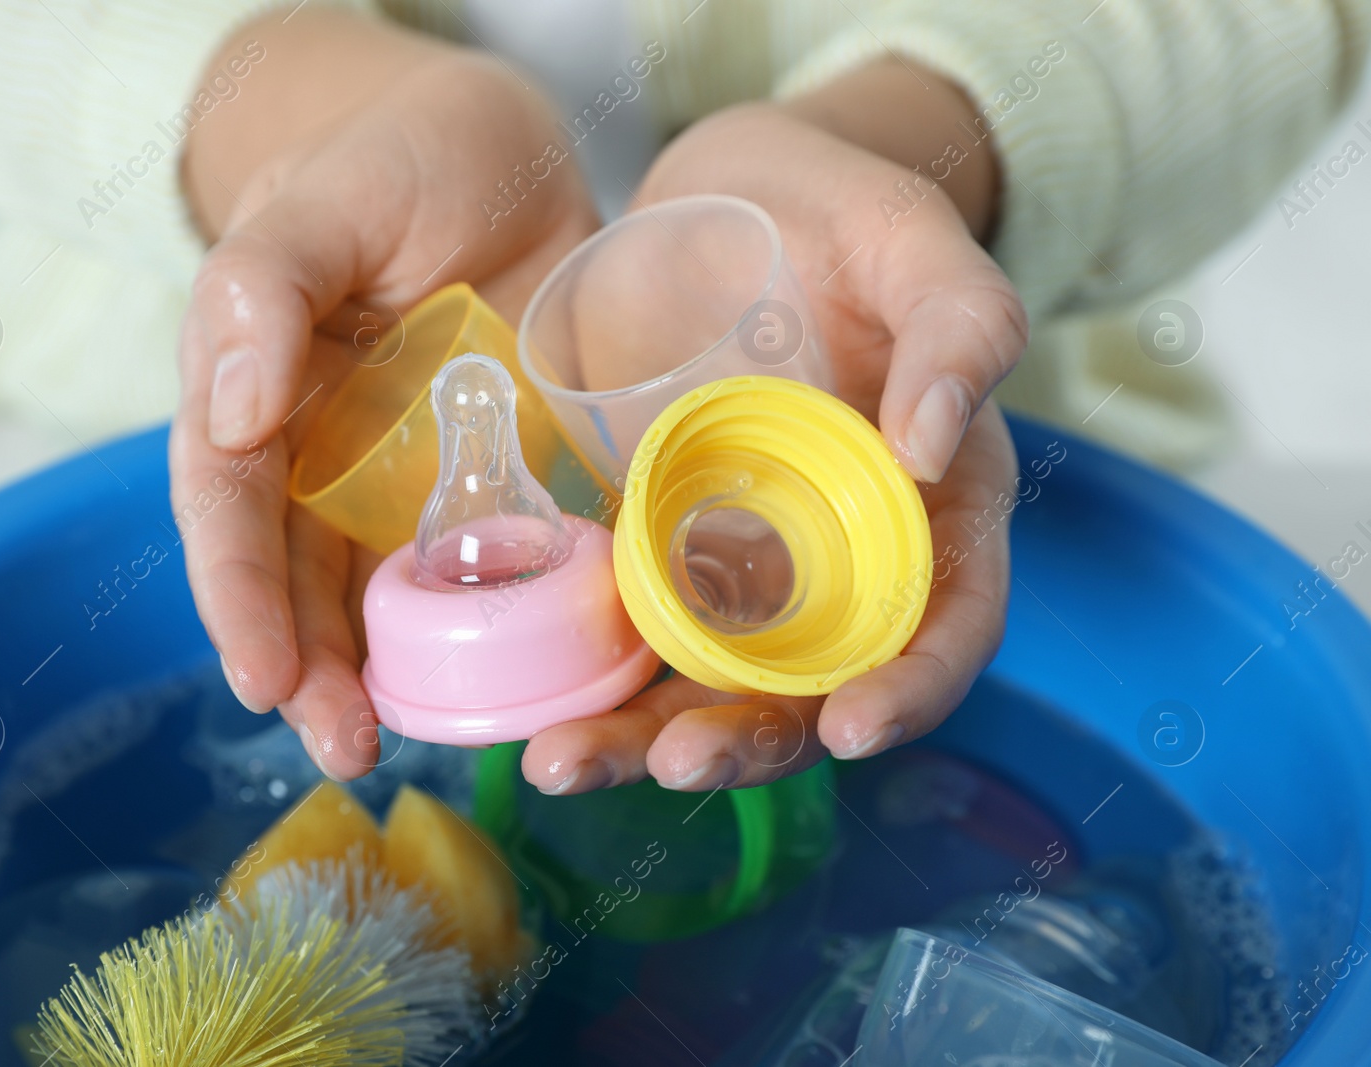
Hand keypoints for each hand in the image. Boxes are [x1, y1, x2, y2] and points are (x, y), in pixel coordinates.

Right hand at [172, 11, 598, 778]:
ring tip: (407, 748)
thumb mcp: (325, 203)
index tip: (263, 679)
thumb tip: (230, 407)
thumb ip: (265, 287)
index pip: (232, 509)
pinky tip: (516, 680)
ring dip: (390, 676)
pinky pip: (488, 564)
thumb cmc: (395, 158)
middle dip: (314, 672)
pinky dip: (495, 628)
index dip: (241, 598)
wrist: (502, 153)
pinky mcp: (493, 479)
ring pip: (384, 593)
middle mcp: (323, 455)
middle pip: (301, 579)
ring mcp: (408, 475)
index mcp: (259, 394)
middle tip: (343, 750)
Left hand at [520, 66, 1026, 794]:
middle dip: (744, 740)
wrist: (730, 194)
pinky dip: (586, 676)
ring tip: (560, 760)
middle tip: (668, 761)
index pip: (947, 627)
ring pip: (705, 683)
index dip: (913, 690)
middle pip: (810, 688)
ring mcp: (744, 563)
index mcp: (934, 510)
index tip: (852, 728)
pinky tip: (524, 702)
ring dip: (640, 736)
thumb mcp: (916, 241)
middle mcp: (841, 562)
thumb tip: (933, 446)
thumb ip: (960, 325)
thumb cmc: (846, 210)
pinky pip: (630, 631)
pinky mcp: (658, 546)